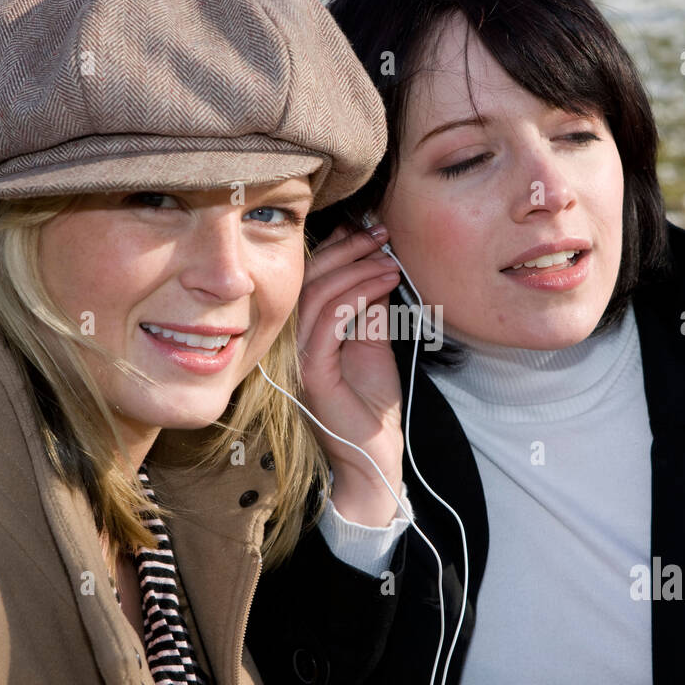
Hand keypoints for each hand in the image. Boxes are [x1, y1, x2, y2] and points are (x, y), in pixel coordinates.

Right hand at [296, 220, 405, 526]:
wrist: (374, 456)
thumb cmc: (373, 405)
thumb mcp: (374, 344)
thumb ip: (369, 308)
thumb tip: (376, 265)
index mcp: (306, 330)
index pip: (314, 277)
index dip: (340, 247)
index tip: (372, 229)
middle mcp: (295, 340)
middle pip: (311, 279)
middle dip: (348, 250)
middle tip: (381, 235)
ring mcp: (299, 356)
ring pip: (318, 296)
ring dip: (356, 271)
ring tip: (389, 261)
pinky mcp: (312, 373)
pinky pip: (327, 324)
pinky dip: (355, 298)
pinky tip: (380, 286)